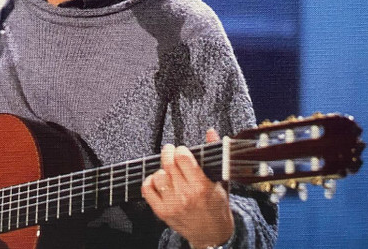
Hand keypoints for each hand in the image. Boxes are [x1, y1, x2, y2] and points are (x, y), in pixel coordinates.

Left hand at [141, 129, 233, 248]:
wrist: (212, 235)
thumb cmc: (217, 206)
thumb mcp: (221, 181)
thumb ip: (215, 154)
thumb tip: (211, 131)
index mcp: (201, 186)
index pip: (183, 157)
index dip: (181, 150)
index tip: (182, 151)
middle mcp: (186, 195)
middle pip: (168, 163)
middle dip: (168, 152)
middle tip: (170, 151)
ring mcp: (172, 204)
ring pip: (158, 175)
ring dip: (161, 169)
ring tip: (168, 170)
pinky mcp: (162, 212)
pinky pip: (146, 189)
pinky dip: (149, 181)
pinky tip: (158, 181)